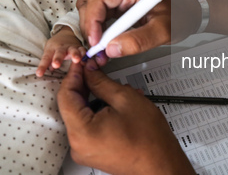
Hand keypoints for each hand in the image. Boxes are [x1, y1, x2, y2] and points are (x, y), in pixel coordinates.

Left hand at [36, 26, 83, 76]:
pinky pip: (83, 50)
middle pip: (59, 53)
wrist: (66, 34)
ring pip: (73, 50)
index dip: (42, 66)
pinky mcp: (79, 47)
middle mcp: (61, 48)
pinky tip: (86, 60)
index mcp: (51, 49)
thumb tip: (46, 72)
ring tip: (76, 60)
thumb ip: (48, 62)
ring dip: (75, 55)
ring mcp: (71, 47)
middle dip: (57, 59)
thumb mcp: (49, 52)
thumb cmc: (56, 47)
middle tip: (55, 65)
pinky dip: (85, 54)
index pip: (46, 58)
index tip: (39, 74)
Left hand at [57, 61, 194, 174]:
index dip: (74, 75)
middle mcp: (78, 144)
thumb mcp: (125, 99)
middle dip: (85, 84)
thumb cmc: (149, 140)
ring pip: (82, 114)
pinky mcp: (93, 152)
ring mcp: (85, 150)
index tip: (82, 63)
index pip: (66, 95)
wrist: (162, 165)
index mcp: (82, 131)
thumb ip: (101, 82)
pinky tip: (115, 103)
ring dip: (95, 97)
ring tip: (115, 88)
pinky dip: (99, 111)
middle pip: (72, 105)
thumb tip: (90, 71)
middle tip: (95, 69)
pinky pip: (89, 125)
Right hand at [77, 0, 171, 61]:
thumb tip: (111, 49)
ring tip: (100, 48)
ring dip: (91, 28)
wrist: (188, 13)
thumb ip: (138, 41)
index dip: (92, 21)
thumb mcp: (163, 31)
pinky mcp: (118, 4)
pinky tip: (104, 42)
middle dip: (89, 27)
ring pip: (91, 7)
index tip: (95, 43)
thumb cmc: (179, 16)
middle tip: (97, 50)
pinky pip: (99, 14)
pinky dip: (97, 29)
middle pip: (91, 2)